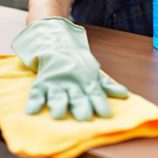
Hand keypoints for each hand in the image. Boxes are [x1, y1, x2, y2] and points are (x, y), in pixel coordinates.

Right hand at [11, 17, 127, 119]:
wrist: (56, 40)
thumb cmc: (78, 61)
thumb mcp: (94, 72)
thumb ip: (107, 85)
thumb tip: (125, 95)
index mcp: (86, 80)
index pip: (95, 93)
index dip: (100, 103)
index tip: (106, 115)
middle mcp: (72, 82)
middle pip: (77, 96)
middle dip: (80, 106)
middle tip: (84, 117)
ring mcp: (56, 81)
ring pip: (58, 95)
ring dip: (58, 104)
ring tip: (58, 115)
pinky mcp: (42, 81)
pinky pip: (37, 92)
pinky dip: (34, 101)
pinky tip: (32, 111)